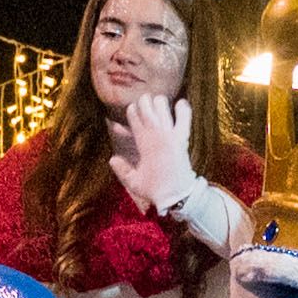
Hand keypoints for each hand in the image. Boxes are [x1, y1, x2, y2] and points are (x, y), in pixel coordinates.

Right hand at [107, 91, 192, 214]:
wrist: (178, 195)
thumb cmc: (155, 189)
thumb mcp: (134, 182)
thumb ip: (122, 170)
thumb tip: (112, 159)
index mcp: (142, 142)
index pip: (133, 114)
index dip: (132, 111)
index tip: (134, 115)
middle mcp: (155, 134)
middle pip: (146, 104)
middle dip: (144, 102)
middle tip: (146, 107)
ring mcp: (170, 133)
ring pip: (162, 104)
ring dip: (159, 102)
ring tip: (159, 106)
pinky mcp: (183, 136)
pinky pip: (185, 115)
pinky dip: (183, 107)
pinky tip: (179, 105)